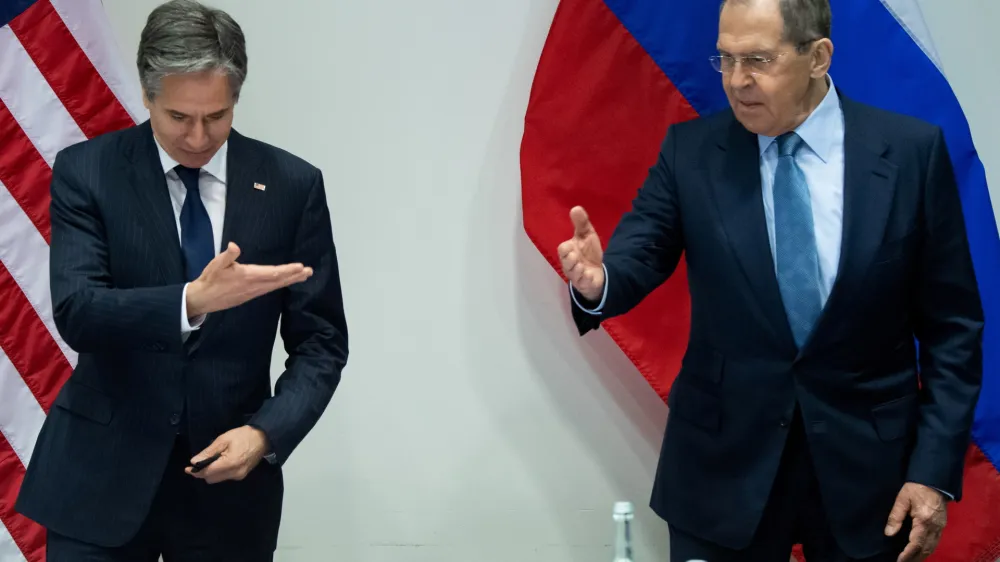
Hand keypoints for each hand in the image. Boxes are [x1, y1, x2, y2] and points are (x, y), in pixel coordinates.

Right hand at [186, 242, 311, 317]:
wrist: (203, 299)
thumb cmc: (210, 279)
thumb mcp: (216, 264)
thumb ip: (227, 255)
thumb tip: (234, 246)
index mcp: (248, 276)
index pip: (272, 273)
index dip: (287, 270)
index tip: (300, 267)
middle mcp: (254, 286)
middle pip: (278, 281)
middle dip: (295, 276)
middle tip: (310, 271)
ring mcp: (253, 292)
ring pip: (276, 286)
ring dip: (290, 280)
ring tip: (304, 276)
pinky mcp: (251, 295)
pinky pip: (270, 289)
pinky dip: (281, 284)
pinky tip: (286, 282)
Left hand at [186, 425, 269, 483]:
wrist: (263, 438)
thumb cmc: (243, 435)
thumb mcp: (224, 440)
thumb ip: (209, 452)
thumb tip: (194, 462)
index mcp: (229, 464)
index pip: (207, 472)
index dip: (196, 471)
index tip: (188, 468)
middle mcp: (234, 474)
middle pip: (211, 479)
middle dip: (204, 472)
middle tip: (200, 462)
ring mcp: (239, 476)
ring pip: (218, 479)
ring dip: (212, 472)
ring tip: (212, 460)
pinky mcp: (242, 475)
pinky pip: (225, 477)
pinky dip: (220, 472)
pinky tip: (221, 462)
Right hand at [557, 206, 604, 300]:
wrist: (597, 273)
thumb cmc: (588, 253)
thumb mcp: (586, 236)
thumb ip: (581, 223)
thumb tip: (576, 208)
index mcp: (569, 253)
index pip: (562, 250)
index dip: (567, 248)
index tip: (573, 245)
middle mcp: (570, 265)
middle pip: (565, 263)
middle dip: (570, 260)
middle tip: (576, 256)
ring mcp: (577, 276)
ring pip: (573, 275)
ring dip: (578, 270)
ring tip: (583, 266)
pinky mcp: (586, 285)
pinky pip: (584, 284)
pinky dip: (586, 279)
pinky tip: (590, 275)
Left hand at [885, 482, 947, 560]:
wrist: (935, 481)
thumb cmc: (916, 488)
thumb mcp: (902, 499)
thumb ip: (895, 516)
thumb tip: (889, 533)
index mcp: (924, 521)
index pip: (916, 543)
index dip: (908, 554)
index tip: (900, 561)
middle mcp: (935, 527)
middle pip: (925, 549)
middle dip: (915, 558)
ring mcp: (940, 527)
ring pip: (932, 547)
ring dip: (922, 556)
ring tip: (910, 560)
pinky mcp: (942, 525)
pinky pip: (935, 542)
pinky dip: (927, 549)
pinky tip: (921, 552)